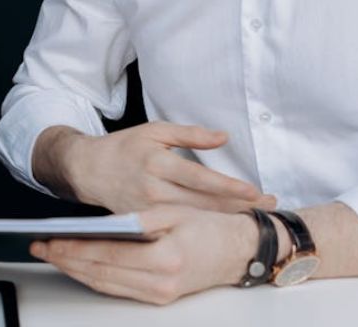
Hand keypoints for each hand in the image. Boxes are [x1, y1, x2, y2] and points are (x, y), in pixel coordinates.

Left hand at [31, 205, 257, 304]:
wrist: (239, 251)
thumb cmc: (211, 228)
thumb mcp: (176, 213)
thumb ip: (140, 220)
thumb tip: (106, 225)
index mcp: (164, 258)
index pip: (106, 254)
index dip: (74, 247)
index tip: (50, 239)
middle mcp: (160, 283)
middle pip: (100, 273)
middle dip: (66, 260)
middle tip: (40, 248)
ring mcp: (159, 294)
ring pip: (105, 285)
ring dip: (75, 271)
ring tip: (53, 255)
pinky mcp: (159, 298)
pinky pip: (117, 289)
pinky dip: (94, 278)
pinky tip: (80, 267)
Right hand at [46, 122, 274, 213]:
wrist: (88, 170)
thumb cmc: (124, 147)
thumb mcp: (156, 131)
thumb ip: (191, 134)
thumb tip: (223, 137)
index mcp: (158, 163)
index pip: (200, 178)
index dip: (229, 187)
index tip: (255, 191)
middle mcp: (153, 189)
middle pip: (203, 203)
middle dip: (238, 206)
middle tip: (269, 206)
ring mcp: (148, 211)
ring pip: (194, 219)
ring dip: (225, 218)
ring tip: (255, 216)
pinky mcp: (144, 224)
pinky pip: (178, 227)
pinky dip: (203, 227)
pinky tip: (223, 226)